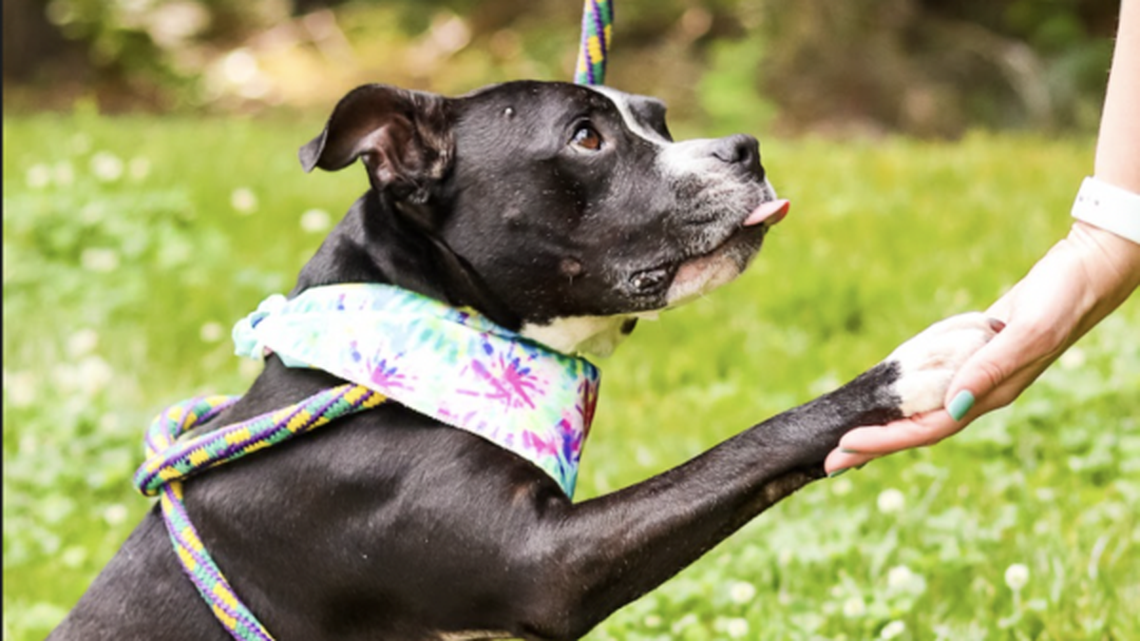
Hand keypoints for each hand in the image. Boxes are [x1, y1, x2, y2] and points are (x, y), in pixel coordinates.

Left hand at [825, 221, 1139, 474]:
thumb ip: (990, 367)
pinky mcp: (972, 355)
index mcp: (991, 394)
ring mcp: (976, 375)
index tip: (846, 446)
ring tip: (849, 439)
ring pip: (922, 411)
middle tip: (830, 460)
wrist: (1085, 272)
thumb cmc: (1060, 300)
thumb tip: (953, 403)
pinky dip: (903, 395)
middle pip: (918, 429)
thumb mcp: (1027, 331)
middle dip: (875, 446)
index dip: (886, 440)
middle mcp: (980, 392)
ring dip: (886, 426)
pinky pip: (930, 384)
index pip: (928, 429)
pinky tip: (884, 398)